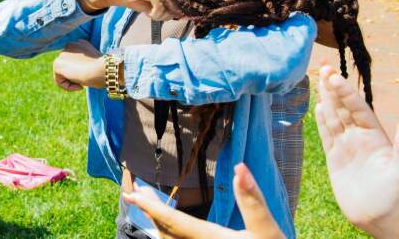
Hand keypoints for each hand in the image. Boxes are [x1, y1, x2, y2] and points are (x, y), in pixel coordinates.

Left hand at [52, 40, 104, 90]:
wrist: (101, 69)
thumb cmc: (104, 69)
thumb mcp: (96, 62)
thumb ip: (86, 62)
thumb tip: (79, 70)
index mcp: (80, 43)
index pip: (75, 60)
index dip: (82, 70)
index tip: (91, 74)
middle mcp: (70, 45)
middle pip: (68, 66)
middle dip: (75, 75)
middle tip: (87, 79)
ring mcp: (62, 54)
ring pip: (63, 74)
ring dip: (73, 82)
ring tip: (84, 82)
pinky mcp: (57, 64)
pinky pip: (59, 81)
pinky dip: (69, 87)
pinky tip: (80, 85)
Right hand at [78, 0, 180, 20]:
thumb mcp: (158, 3)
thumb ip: (171, 7)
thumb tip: (182, 15)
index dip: (176, 10)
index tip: (164, 12)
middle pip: (179, 3)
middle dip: (168, 14)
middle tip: (156, 14)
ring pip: (171, 6)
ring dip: (161, 16)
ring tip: (151, 13)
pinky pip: (160, 6)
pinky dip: (155, 14)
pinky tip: (148, 13)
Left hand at [122, 164, 285, 238]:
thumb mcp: (267, 229)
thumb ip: (253, 199)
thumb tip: (239, 167)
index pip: (171, 221)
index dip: (149, 207)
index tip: (131, 194)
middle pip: (165, 232)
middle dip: (151, 212)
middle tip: (138, 193)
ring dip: (160, 226)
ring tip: (153, 207)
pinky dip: (170, 236)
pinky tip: (171, 229)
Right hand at [315, 65, 398, 231]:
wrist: (378, 218)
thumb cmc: (395, 195)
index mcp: (376, 136)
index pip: (358, 108)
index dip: (346, 92)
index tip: (335, 76)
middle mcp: (360, 137)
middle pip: (344, 107)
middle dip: (334, 88)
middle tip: (324, 67)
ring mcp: (347, 146)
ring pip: (333, 117)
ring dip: (326, 99)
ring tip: (318, 80)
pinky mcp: (335, 158)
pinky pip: (326, 135)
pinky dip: (321, 121)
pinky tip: (317, 107)